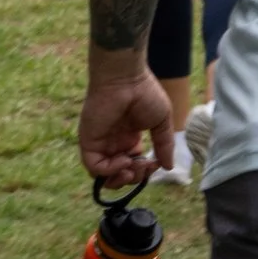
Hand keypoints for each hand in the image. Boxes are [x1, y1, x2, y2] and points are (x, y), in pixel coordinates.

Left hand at [79, 69, 172, 186]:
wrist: (126, 80)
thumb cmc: (145, 94)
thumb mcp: (162, 122)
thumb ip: (164, 145)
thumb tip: (168, 167)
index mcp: (129, 138)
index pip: (133, 164)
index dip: (143, 170)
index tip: (155, 163)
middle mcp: (114, 143)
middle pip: (118, 173)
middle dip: (132, 177)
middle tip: (143, 169)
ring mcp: (101, 144)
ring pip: (104, 175)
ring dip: (120, 178)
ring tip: (132, 168)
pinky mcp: (89, 143)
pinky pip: (95, 167)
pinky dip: (109, 170)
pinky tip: (124, 160)